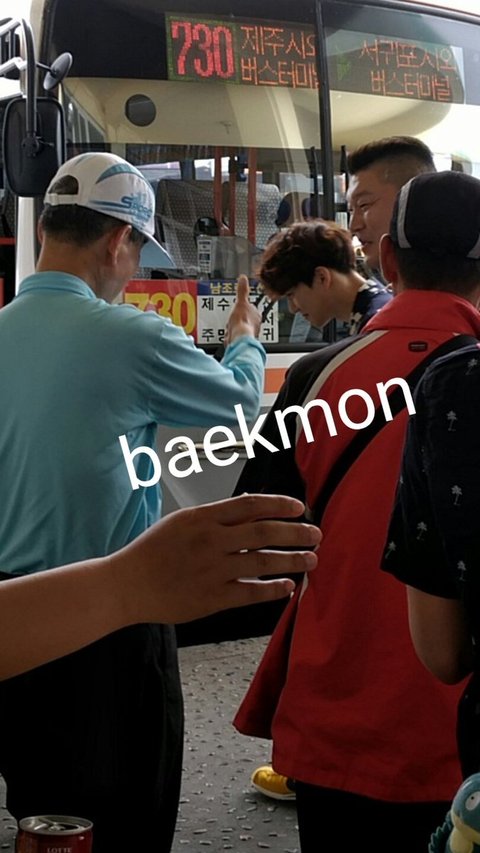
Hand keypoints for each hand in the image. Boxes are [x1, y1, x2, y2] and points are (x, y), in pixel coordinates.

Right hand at [117, 494, 320, 623]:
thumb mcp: (181, 521)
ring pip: (264, 561)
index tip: (300, 508)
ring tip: (312, 559)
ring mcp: (213, 570)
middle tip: (316, 534)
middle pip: (265, 531)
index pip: (251, 504)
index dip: (280, 505)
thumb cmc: (153, 551)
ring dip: (293, 560)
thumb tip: (250, 506)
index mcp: (203, 518)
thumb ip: (215, 515)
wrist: (127, 584)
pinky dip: (273, 589)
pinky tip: (288, 586)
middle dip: (297, 532)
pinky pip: (251, 591)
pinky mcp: (212, 598)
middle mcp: (211, 541)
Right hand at [224, 274, 261, 344]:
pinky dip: (232, 337)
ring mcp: (249, 334)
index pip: (249, 310)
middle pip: (243, 320)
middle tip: (232, 320)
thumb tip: (243, 278)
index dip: (241, 309)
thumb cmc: (241, 322)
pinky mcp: (242, 342)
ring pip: (239, 329)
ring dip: (234, 329)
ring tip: (231, 328)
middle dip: (236, 320)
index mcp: (257, 315)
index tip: (237, 310)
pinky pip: (235, 337)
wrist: (238, 338)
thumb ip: (242, 290)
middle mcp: (255, 326)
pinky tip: (230, 336)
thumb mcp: (241, 302)